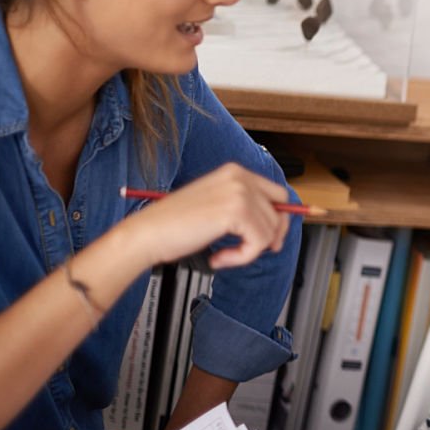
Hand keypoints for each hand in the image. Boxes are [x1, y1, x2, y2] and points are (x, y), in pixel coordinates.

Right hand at [123, 163, 289, 271]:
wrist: (148, 233)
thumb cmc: (175, 224)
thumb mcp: (217, 205)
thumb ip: (245, 207)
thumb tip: (277, 224)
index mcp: (235, 172)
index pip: (278, 194)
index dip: (278, 219)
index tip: (270, 239)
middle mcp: (240, 177)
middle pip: (281, 211)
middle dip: (272, 235)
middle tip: (251, 251)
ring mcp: (240, 192)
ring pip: (270, 231)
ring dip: (249, 251)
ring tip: (224, 255)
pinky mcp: (236, 212)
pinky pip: (258, 243)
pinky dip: (241, 258)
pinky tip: (219, 258)